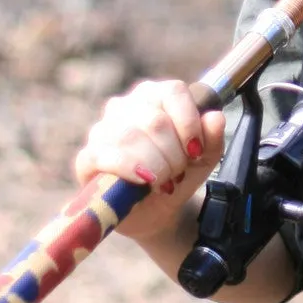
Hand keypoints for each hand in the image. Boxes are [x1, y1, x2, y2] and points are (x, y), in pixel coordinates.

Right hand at [75, 80, 225, 241]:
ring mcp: (102, 130)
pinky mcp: (87, 158)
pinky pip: (105, 155)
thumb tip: (214, 117)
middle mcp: (125, 106)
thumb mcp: (205, 159)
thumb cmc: (179, 176)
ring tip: (163, 180)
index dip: (189, 122)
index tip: (196, 150)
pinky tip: (144, 181)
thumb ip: (213, 137)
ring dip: (155, 165)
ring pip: (130, 136)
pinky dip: (130, 169)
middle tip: (178, 172)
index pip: (172, 91)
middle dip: (174, 153)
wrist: (157, 211)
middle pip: (154, 119)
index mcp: (154, 96)